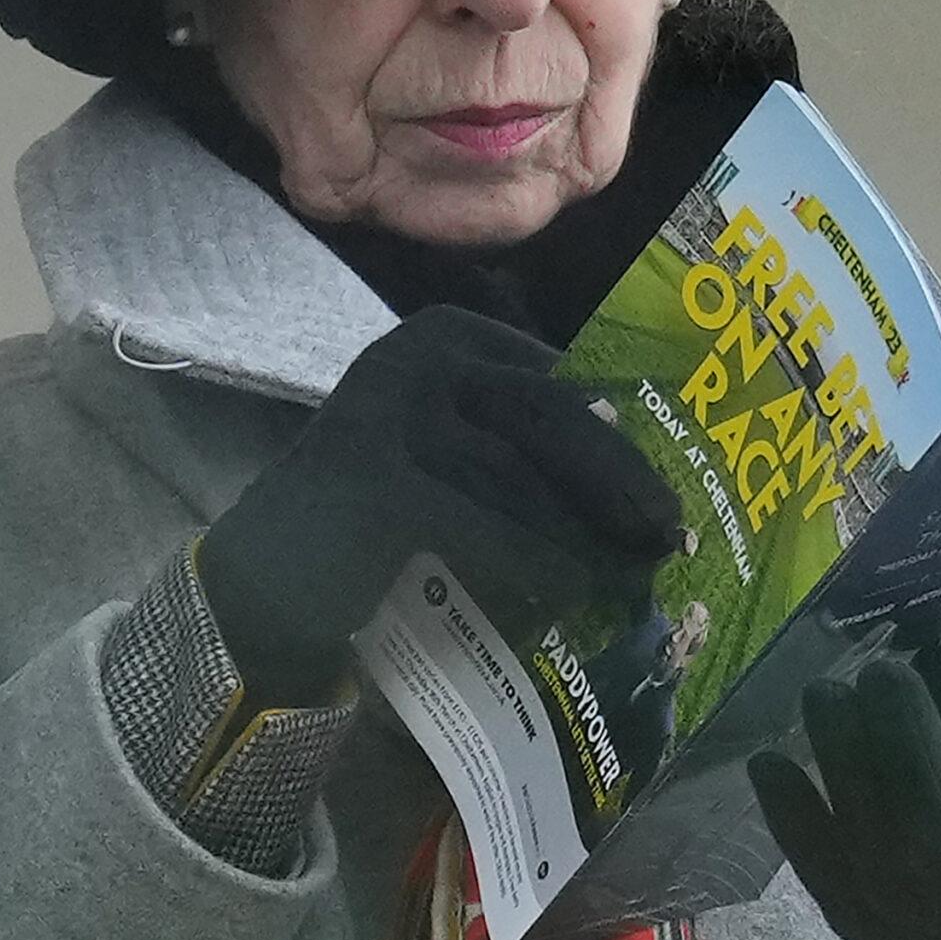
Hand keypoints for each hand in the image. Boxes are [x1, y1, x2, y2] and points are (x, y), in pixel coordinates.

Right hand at [200, 305, 682, 707]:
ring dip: (589, 535)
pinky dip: (535, 569)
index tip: (680, 473)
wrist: (260, 590)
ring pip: (522, 478)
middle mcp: (415, 359)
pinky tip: (569, 602)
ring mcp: (388, 416)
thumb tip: (647, 467)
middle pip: (554, 414)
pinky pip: (483, 529)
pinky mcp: (372, 486)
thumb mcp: (455, 458)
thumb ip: (529, 447)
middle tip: (671, 534)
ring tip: (631, 578)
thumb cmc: (381, 527)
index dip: (629, 424)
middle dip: (623, 478)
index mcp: (445, 338)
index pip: (563, 374)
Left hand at [748, 654, 940, 939]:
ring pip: (861, 824)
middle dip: (902, 728)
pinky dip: (786, 815)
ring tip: (827, 689)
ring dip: (836, 752)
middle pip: (924, 806)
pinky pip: (815, 867)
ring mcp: (902, 929)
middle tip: (891, 668)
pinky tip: (765, 761)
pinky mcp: (859, 936)